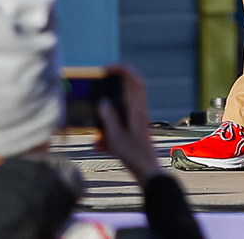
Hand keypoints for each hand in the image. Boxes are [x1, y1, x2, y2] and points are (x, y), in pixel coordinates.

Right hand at [96, 65, 163, 181]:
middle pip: (126, 92)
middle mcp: (139, 112)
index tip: (105, 70)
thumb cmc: (135, 156)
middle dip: (110, 91)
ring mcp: (137, 122)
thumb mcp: (116, 137)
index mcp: (138, 109)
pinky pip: (118, 126)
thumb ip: (109, 118)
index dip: (122, 70)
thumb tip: (103, 101)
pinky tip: (99, 146)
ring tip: (97, 132)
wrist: (148, 174)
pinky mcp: (133, 132)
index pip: (134, 80)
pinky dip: (107, 133)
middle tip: (95, 93)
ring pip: (120, 110)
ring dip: (106, 117)